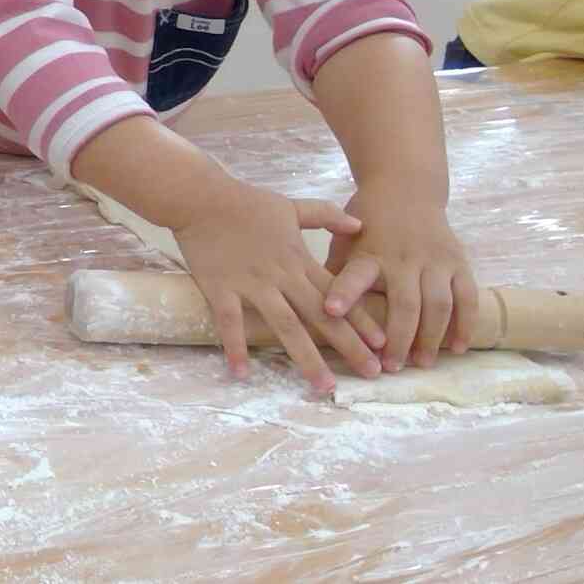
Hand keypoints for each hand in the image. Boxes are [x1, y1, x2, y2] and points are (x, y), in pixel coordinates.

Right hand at [171, 180, 384, 393]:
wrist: (199, 198)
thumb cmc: (245, 202)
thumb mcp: (291, 206)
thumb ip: (325, 215)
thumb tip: (360, 225)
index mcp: (297, 259)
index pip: (336, 294)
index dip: (361, 319)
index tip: (383, 344)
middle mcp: (280, 276)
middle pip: (319, 316)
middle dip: (348, 346)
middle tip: (371, 374)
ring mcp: (250, 284)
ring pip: (284, 325)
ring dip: (306, 357)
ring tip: (324, 386)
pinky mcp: (220, 288)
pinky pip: (229, 322)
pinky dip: (236, 346)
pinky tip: (242, 373)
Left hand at [324, 191, 476, 371]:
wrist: (404, 187)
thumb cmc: (366, 222)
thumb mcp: (343, 239)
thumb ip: (334, 270)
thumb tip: (308, 303)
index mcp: (370, 254)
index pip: (354, 275)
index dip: (343, 294)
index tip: (331, 312)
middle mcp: (404, 258)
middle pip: (405, 305)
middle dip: (398, 339)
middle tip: (389, 367)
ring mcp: (435, 261)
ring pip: (438, 305)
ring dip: (430, 338)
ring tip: (421, 363)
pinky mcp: (458, 262)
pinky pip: (467, 297)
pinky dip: (464, 324)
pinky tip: (456, 348)